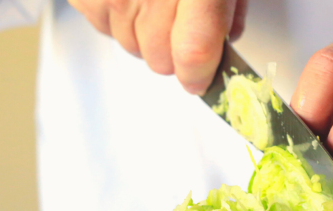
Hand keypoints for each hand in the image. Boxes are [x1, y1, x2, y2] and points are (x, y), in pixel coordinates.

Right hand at [68, 0, 247, 93]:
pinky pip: (104, 27)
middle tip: (179, 21)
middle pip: (162, 59)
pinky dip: (116, 16)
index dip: (200, 75)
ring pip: (133, 48)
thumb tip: (224, 47)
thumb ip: (227, 10)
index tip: (202, 78)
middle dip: (174, 51)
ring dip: (145, 34)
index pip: (194, 52)